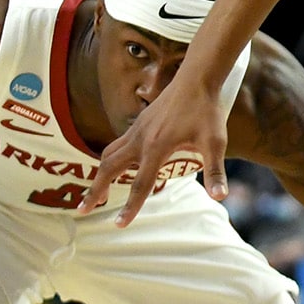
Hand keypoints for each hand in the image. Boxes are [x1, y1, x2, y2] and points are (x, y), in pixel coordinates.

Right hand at [77, 77, 229, 226]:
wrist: (197, 79)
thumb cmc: (207, 111)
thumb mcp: (215, 142)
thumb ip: (215, 171)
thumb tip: (221, 196)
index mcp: (156, 148)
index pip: (140, 185)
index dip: (130, 207)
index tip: (118, 224)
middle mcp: (140, 140)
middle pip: (109, 169)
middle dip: (95, 191)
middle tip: (83, 210)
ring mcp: (136, 130)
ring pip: (108, 155)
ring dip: (98, 175)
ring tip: (94, 194)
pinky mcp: (138, 124)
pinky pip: (116, 144)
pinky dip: (109, 159)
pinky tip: (114, 168)